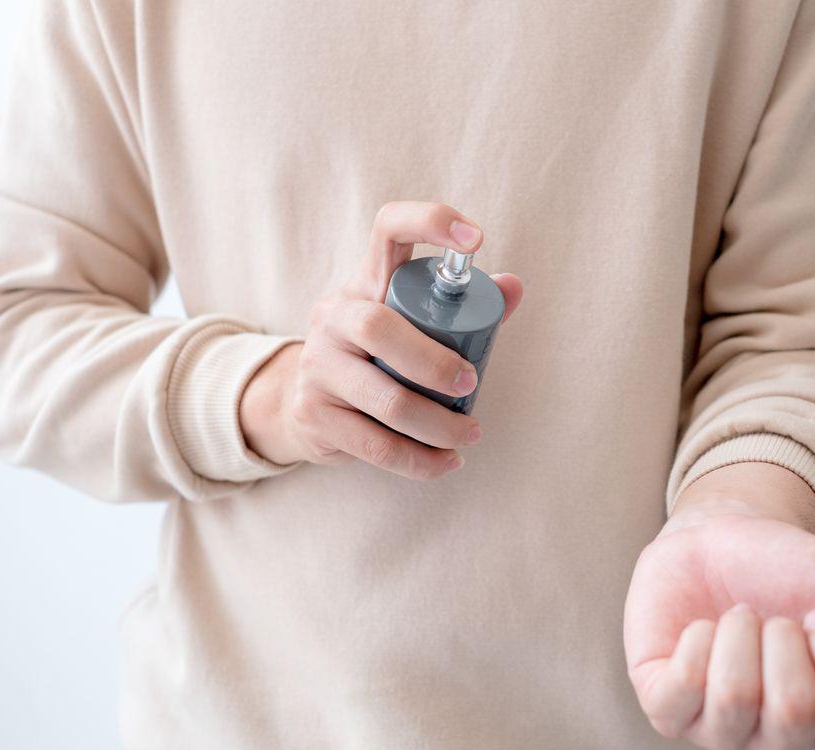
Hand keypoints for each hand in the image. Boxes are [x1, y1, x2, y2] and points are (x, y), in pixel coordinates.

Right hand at [240, 201, 522, 478]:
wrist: (301, 404)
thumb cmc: (376, 357)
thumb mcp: (410, 323)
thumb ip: (462, 307)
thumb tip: (513, 286)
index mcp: (365, 282)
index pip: (388, 228)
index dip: (430, 221)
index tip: (477, 239)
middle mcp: (334, 316)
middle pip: (377, 327)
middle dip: (433, 361)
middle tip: (472, 382)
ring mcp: (317, 366)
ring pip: (383, 397)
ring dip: (437, 424)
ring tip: (469, 434)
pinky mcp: (314, 414)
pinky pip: (374, 443)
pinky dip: (418, 460)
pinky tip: (445, 462)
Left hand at [622, 464, 814, 749]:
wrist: (720, 537)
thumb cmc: (786, 571)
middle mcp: (776, 736)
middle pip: (793, 715)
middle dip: (784, 640)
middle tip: (774, 616)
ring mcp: (718, 727)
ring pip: (734, 701)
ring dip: (738, 636)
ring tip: (738, 616)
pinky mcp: (665, 706)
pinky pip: (679, 692)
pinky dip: (695, 642)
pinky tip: (702, 628)